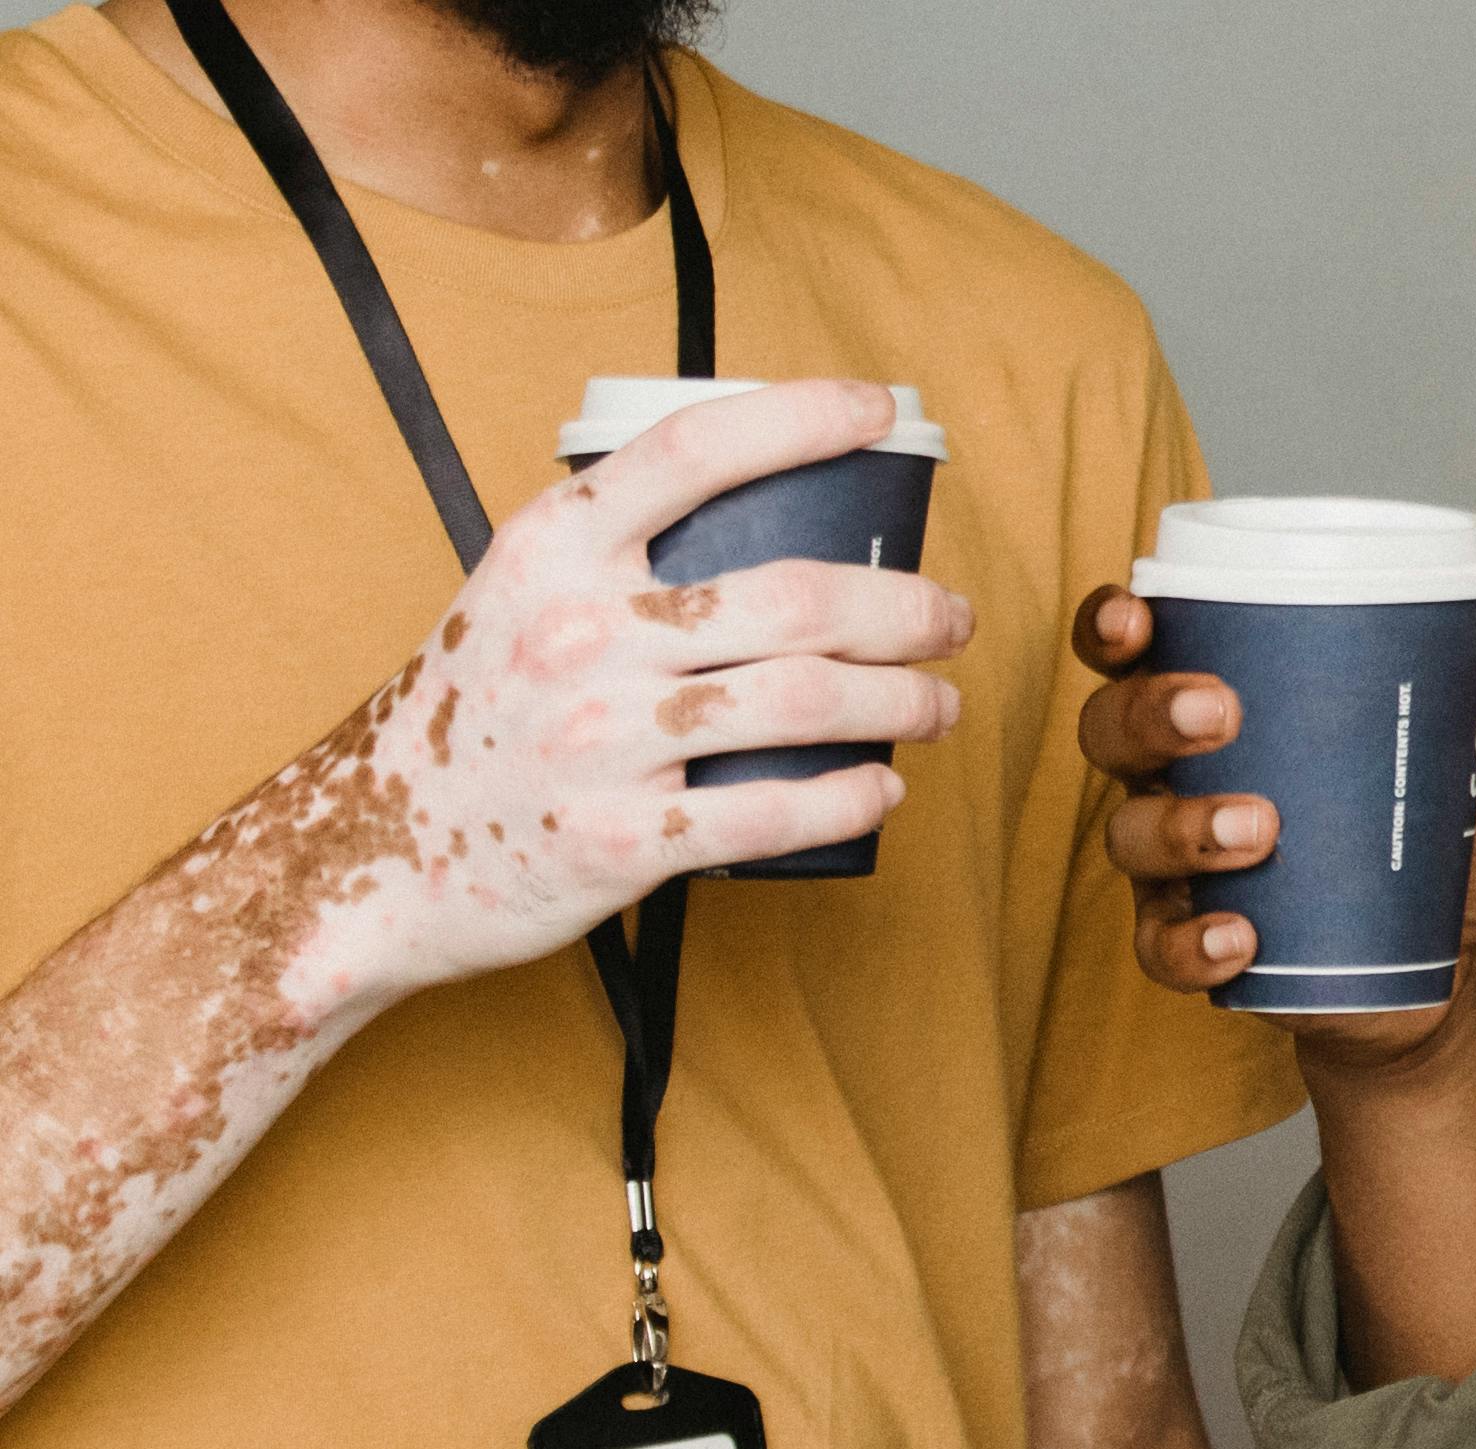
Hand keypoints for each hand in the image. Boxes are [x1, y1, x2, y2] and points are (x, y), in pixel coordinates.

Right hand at [277, 380, 969, 1010]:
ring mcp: (598, 740)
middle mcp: (577, 633)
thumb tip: (767, 505)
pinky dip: (850, 798)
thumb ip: (618, 549)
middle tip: (954, 618)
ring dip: (904, 701)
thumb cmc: (476, 713)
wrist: (365, 855)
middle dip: (906, 607)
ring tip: (943, 704)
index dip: (802, 416)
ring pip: (804, 702)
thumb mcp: (518, 593)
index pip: (694, 448)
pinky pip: (771, 812)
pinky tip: (883, 786)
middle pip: (795, 595)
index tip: (880, 411)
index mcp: (552, 548)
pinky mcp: (618, 841)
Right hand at [1072, 586, 1475, 1064]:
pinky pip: (1161, 944)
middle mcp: (1178, 778)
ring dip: (1183, 826)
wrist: (1436, 971)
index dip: (1115, 627)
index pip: (1138, 651)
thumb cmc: (1433, 844)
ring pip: (1131, 835)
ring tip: (1258, 832)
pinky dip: (1192, 941)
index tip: (1137, 618)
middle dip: (1149, 715)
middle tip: (1220, 716)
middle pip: (1112, 732)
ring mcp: (1177, 866)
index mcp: (1222, 707)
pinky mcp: (1197, 944)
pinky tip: (1241, 937)